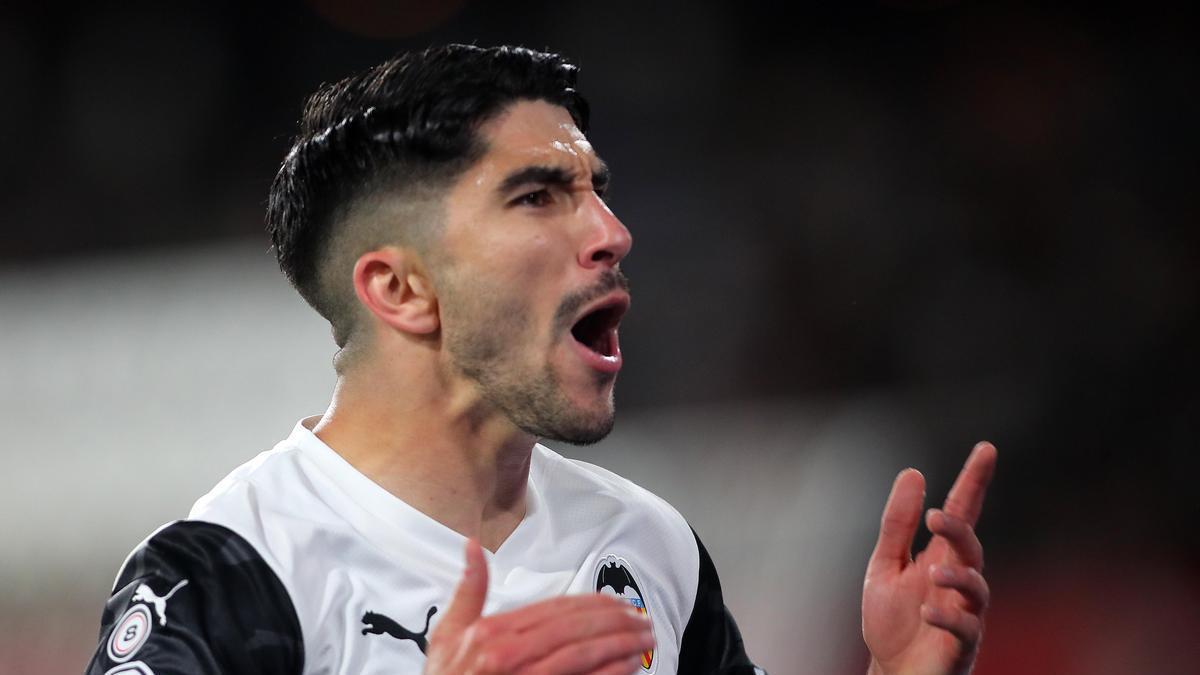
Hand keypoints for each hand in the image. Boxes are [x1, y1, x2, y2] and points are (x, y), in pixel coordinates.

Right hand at [424, 539, 654, 673]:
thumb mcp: (447, 634)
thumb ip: (468, 590)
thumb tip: (472, 546)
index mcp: (493, 632)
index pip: (556, 609)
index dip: (593, 603)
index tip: (617, 601)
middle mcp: (511, 654)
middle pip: (576, 629)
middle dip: (616, 621)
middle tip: (641, 619)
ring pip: (584, 655)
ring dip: (620, 645)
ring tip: (643, 640)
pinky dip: (610, 673)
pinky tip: (630, 667)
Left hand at [862, 442, 997, 674]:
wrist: (892, 672)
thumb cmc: (893, 621)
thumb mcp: (886, 565)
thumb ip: (898, 524)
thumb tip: (913, 472)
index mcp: (940, 556)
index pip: (962, 512)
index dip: (974, 481)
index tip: (985, 449)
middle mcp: (958, 581)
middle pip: (971, 546)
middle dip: (958, 529)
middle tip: (935, 517)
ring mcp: (964, 613)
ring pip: (978, 588)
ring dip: (959, 576)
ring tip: (935, 572)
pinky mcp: (961, 646)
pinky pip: (967, 629)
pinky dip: (949, 617)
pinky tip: (928, 610)